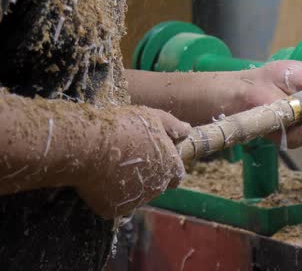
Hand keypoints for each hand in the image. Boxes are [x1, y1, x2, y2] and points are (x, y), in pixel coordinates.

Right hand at [75, 106, 190, 218]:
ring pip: (135, 195)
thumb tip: (187, 129)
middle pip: (156, 184)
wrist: (87, 145)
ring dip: (128, 184)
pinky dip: (107, 193)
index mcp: (170, 168)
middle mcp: (156, 188)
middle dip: (147, 174)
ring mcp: (134, 201)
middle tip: (128, 157)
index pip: (176, 175)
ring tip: (111, 164)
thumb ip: (174, 125)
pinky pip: (112, 202)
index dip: (167, 166)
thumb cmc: (123, 127)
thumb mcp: (153, 117)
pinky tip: (98, 177)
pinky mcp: (112, 209)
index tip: (154, 157)